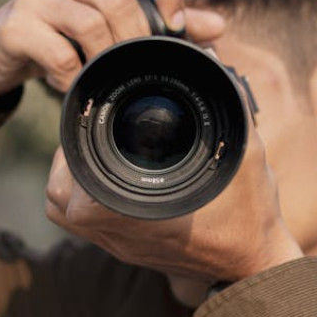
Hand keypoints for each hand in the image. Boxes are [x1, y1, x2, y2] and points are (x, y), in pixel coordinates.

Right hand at [0, 0, 225, 110]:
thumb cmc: (64, 37)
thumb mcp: (112, 27)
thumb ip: (162, 24)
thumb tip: (219, 27)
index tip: (178, 25)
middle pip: (119, 1)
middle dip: (137, 42)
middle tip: (138, 69)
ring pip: (90, 25)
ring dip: (105, 61)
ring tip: (102, 77)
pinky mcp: (14, 24)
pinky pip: (58, 54)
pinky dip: (72, 77)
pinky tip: (70, 85)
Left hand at [44, 118, 303, 284]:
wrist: (258, 261)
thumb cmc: (250, 213)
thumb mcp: (244, 151)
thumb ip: (230, 104)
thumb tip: (211, 56)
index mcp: (135, 217)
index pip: (69, 190)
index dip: (68, 155)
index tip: (86, 127)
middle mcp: (121, 237)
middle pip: (58, 203)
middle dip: (64, 166)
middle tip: (88, 136)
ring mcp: (124, 249)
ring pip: (69, 219)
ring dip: (72, 185)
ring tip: (95, 155)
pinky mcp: (132, 253)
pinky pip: (91, 227)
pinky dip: (90, 201)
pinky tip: (115, 179)